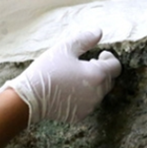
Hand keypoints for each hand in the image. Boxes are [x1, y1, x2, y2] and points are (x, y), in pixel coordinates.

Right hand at [0, 28, 120, 126]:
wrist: (30, 98)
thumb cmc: (47, 70)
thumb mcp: (64, 48)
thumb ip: (85, 39)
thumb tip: (98, 32)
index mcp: (97, 74)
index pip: (116, 67)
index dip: (109, 59)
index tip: (100, 54)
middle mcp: (98, 93)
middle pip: (109, 80)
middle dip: (102, 71)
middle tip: (85, 64)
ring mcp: (90, 106)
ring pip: (100, 93)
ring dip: (93, 84)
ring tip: (75, 77)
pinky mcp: (80, 115)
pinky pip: (88, 104)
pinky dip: (84, 96)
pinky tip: (69, 90)